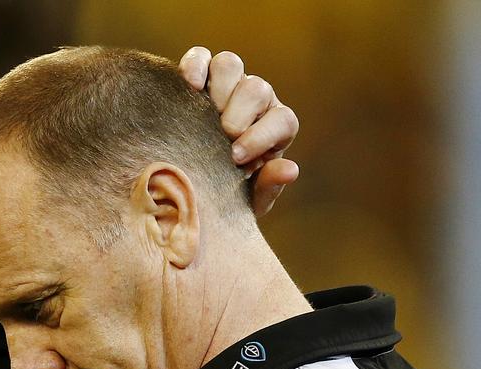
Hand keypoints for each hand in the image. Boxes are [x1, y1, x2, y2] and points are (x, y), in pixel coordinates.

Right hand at [178, 47, 298, 216]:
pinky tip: (189, 86)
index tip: (237, 157)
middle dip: (239, 114)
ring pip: (230, 65)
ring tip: (207, 115)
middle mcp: (256, 101)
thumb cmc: (229, 194)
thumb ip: (268, 185)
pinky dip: (195, 66)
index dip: (262, 136)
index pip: (282, 121)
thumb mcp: (249, 199)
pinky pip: (201, 57)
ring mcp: (229, 85)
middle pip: (256, 88)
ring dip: (219, 89)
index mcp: (275, 129)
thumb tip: (290, 169)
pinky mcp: (202, 75)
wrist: (197, 185)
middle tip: (222, 137)